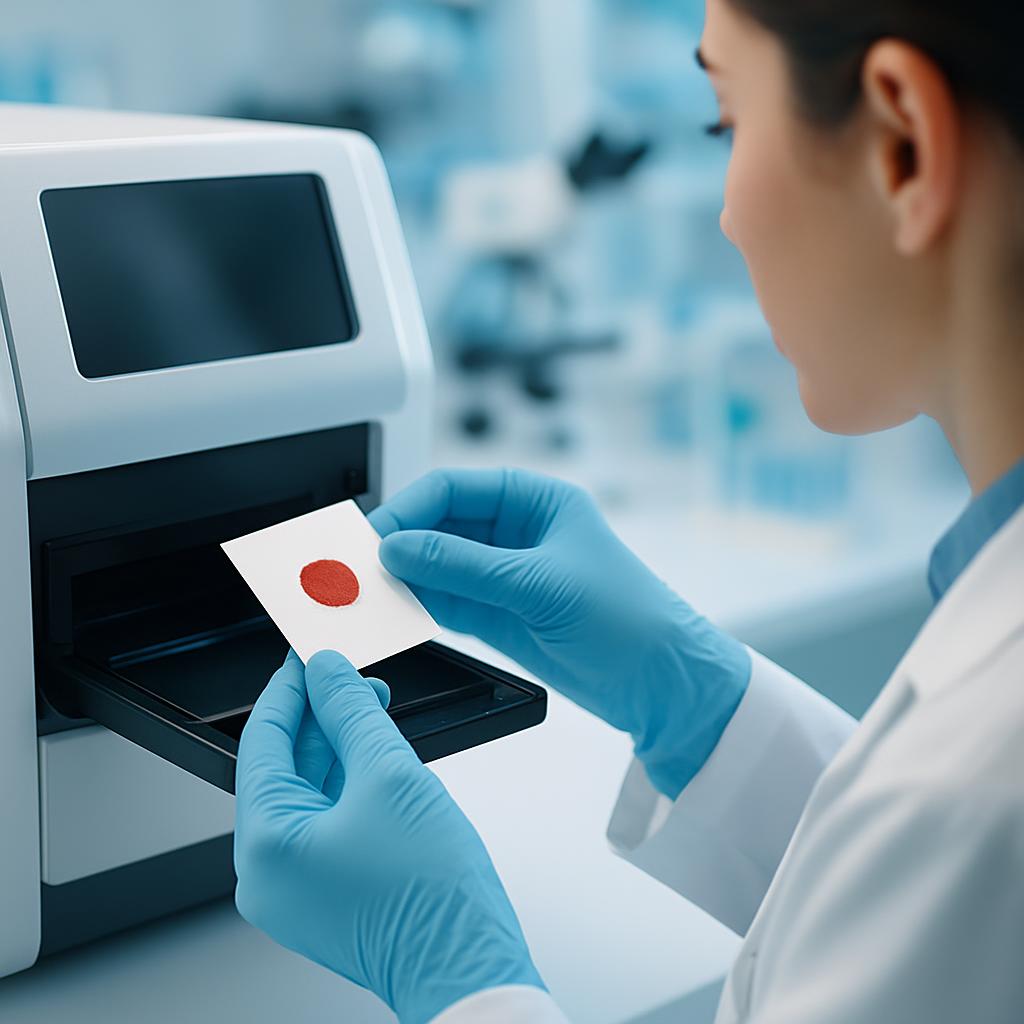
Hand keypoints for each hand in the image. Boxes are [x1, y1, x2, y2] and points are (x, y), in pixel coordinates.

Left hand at [234, 649, 544, 1023]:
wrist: (469, 970)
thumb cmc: (432, 899)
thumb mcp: (390, 777)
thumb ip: (352, 713)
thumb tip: (328, 672)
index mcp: (265, 846)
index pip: (264, 743)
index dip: (290, 690)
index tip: (308, 657)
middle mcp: (268, 873)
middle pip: (286, 767)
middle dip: (321, 716)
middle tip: (350, 676)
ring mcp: (297, 888)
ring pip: (309, 793)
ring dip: (340, 746)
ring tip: (372, 708)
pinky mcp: (327, 893)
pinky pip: (326, 821)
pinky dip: (349, 783)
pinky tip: (375, 753)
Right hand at [370, 468, 750, 797]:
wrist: (663, 685)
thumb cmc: (632, 618)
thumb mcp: (541, 584)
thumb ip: (464, 566)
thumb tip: (399, 547)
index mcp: (538, 501)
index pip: (454, 489)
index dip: (410, 510)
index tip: (377, 539)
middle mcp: (519, 533)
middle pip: (439, 526)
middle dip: (399, 544)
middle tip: (356, 567)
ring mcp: (507, 576)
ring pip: (438, 566)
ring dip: (403, 578)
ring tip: (365, 592)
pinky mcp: (501, 617)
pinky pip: (447, 602)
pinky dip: (418, 606)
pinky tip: (394, 612)